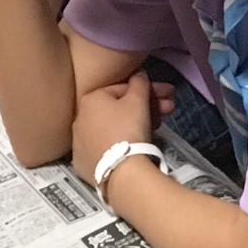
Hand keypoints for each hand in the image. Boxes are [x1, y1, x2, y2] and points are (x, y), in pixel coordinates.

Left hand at [71, 74, 158, 188]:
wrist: (121, 172)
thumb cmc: (129, 129)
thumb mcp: (138, 99)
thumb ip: (139, 82)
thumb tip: (138, 75)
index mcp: (90, 99)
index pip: (123, 89)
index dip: (148, 91)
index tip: (166, 96)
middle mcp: (79, 119)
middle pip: (119, 109)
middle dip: (146, 108)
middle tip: (168, 110)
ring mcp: (79, 143)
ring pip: (113, 128)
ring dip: (136, 125)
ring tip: (158, 129)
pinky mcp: (83, 163)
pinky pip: (106, 147)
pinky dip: (120, 144)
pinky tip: (135, 146)